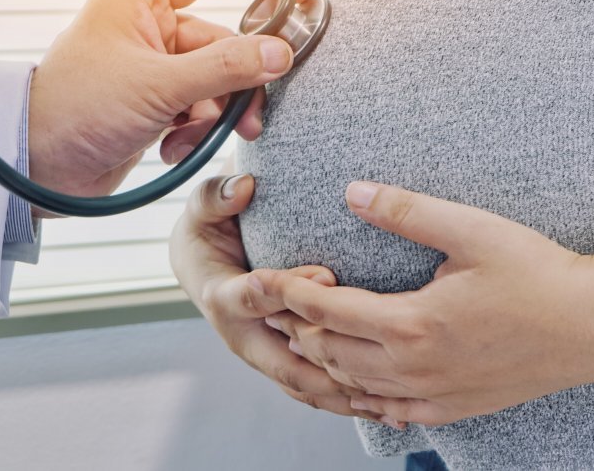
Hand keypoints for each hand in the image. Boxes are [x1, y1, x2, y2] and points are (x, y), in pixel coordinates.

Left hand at [28, 0, 307, 211]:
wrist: (35, 166)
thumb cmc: (78, 110)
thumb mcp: (160, 86)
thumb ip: (225, 68)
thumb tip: (280, 54)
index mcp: (139, 0)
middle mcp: (146, 27)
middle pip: (220, 40)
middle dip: (238, 79)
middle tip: (254, 115)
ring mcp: (149, 67)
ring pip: (212, 79)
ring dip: (216, 111)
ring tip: (208, 137)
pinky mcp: (150, 103)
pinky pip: (194, 107)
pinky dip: (194, 129)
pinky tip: (175, 148)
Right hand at [169, 174, 395, 425]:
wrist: (202, 266)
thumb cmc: (207, 231)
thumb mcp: (203, 208)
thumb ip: (217, 195)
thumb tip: (243, 185)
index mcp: (222, 297)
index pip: (250, 299)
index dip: (284, 290)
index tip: (323, 275)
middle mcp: (243, 336)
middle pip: (285, 362)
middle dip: (329, 364)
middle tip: (373, 359)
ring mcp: (264, 354)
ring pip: (304, 385)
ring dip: (345, 395)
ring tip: (391, 401)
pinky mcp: (283, 363)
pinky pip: (316, 390)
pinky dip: (348, 401)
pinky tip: (388, 408)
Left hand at [257, 182, 593, 426]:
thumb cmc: (539, 273)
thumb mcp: (471, 230)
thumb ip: (406, 211)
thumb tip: (352, 191)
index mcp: (412, 324)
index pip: (327, 311)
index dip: (288, 292)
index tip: (262, 277)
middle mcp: (414, 368)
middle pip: (329, 353)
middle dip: (298, 326)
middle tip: (283, 301)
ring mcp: (433, 394)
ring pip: (353, 386)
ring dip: (322, 361)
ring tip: (307, 334)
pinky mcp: (454, 407)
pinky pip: (390, 412)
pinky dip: (361, 395)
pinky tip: (356, 383)